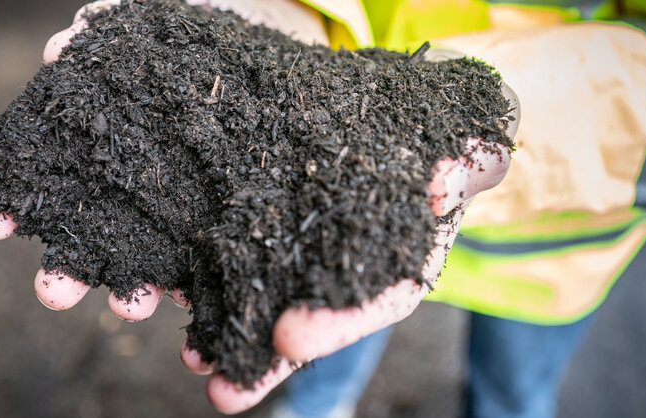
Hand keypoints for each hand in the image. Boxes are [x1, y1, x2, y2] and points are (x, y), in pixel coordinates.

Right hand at [0, 0, 324, 318]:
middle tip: (54, 292)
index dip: (13, 206)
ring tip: (130, 307)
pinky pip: (209, 271)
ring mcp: (176, 220)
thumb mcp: (153, 33)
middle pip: (89, 241)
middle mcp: (131, 196)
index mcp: (100, 156)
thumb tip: (64, 47)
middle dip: (67, 272)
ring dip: (130, 294)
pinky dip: (199, 296)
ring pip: (145, 267)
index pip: (48, 187)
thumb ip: (105, 39)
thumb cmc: (199, 49)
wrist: (268, 68)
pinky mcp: (224, 234)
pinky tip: (192, 312)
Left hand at [187, 137, 511, 413]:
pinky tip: (175, 297)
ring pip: (267, 293)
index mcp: (401, 258)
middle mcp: (348, 263)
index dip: (336, 321)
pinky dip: (209, 276)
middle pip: (309, 316)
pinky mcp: (272, 219)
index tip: (292, 337)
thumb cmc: (441, 135)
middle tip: (224, 394)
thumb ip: (466, 165)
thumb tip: (441, 183)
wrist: (399, 118)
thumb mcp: (470, 141)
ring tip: (193, 359)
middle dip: (266, 358)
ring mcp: (306, 244)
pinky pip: (238, 248)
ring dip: (227, 332)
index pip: (375, 298)